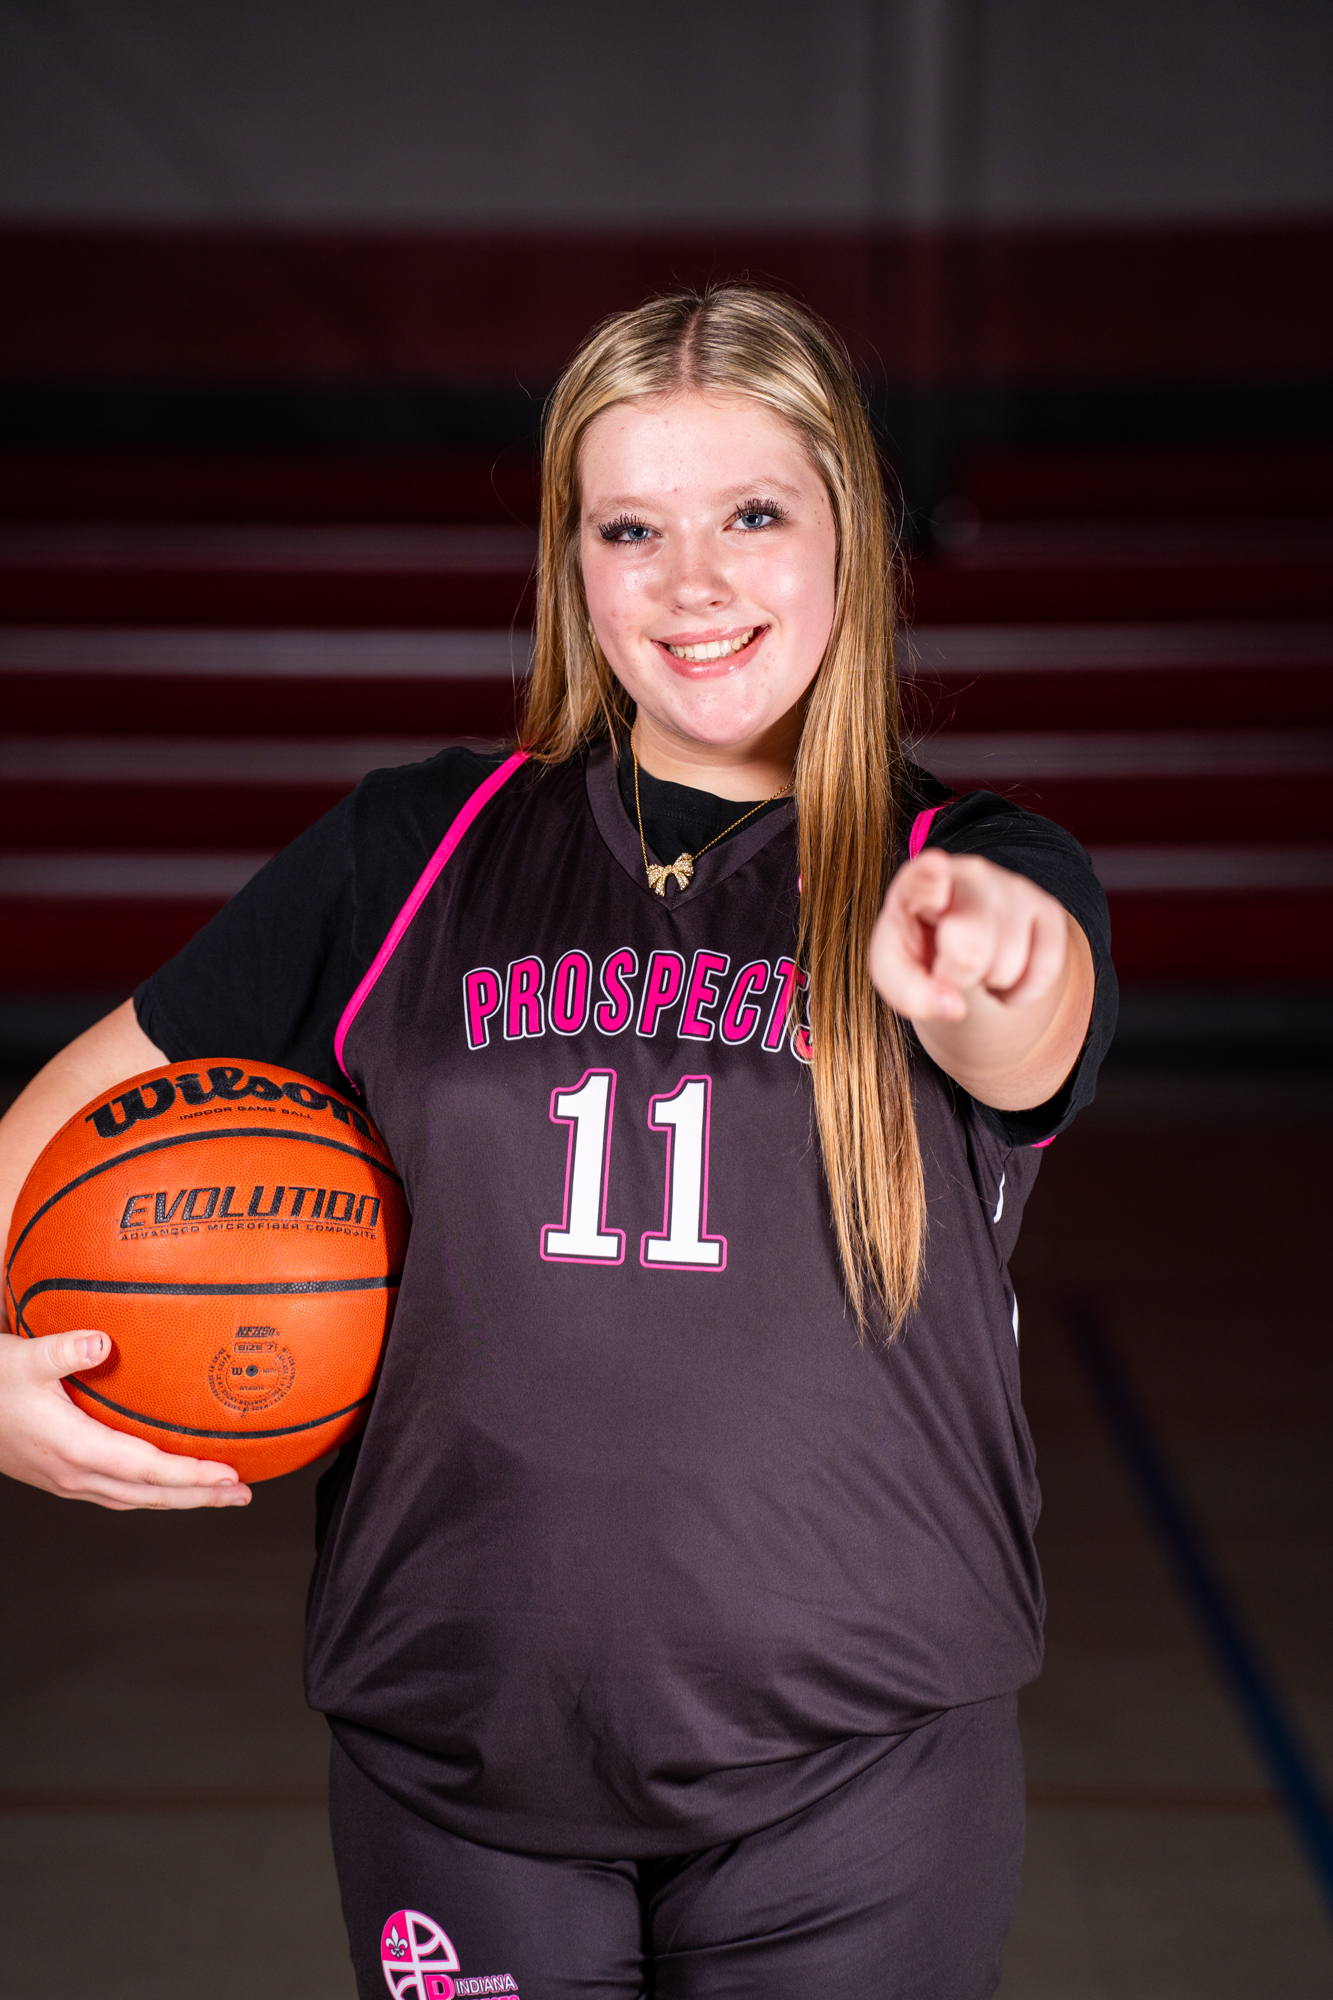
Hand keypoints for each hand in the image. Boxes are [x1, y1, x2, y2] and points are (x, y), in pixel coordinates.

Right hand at [0, 1329, 251, 1511]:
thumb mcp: (23, 1357)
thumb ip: (64, 1349)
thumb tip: (100, 1341)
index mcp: (75, 1448)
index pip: (146, 1469)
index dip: (190, 1476)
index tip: (228, 1475)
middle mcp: (75, 1474)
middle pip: (149, 1496)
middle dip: (199, 1497)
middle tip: (242, 1496)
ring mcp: (67, 1480)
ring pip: (135, 1500)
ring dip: (178, 1499)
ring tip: (218, 1494)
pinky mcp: (62, 1477)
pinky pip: (118, 1494)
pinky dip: (151, 1493)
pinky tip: (166, 1483)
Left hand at [868, 849, 1093, 1110]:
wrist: (963, 941)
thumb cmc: (923, 950)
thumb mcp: (897, 973)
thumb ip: (908, 992)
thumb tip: (953, 1008)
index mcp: (916, 885)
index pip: (923, 878)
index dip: (930, 875)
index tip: (935, 866)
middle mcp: (969, 875)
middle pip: (969, 951)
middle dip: (958, 977)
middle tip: (949, 966)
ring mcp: (1013, 886)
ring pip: (1008, 966)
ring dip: (990, 983)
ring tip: (976, 963)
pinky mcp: (1048, 907)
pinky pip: (1045, 973)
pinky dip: (1022, 992)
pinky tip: (1004, 971)